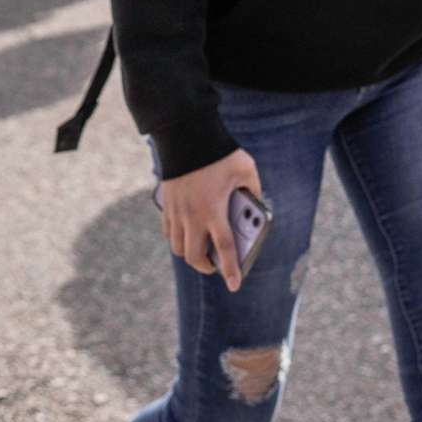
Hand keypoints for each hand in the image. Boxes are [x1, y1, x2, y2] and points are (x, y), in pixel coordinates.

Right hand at [158, 148, 262, 290]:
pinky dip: (178, 238)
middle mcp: (192, 216)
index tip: (234, 285)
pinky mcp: (167, 205)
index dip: (231, 269)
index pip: (224, 249)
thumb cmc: (219, 154)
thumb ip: (253, 189)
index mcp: (214, 210)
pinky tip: (189, 232)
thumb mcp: (246, 169)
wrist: (186, 137)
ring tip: (202, 249)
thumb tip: (255, 203)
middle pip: (195, 256)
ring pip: (178, 247)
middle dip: (207, 267)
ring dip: (191, 253)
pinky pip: (169, 232)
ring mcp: (176, 212)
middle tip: (217, 265)